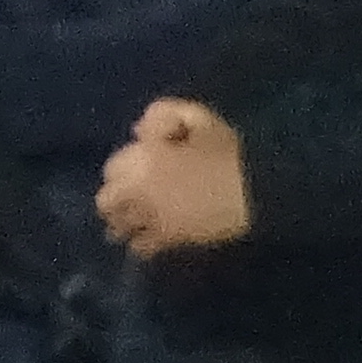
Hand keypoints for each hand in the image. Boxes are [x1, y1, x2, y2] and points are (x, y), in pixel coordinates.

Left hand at [97, 97, 252, 257]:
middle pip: (106, 202)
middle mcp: (140, 191)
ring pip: (119, 228)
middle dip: (112, 201)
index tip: (132, 171)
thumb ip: (160, 115)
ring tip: (128, 223)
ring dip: (120, 224)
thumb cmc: (226, 150)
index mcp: (143, 159)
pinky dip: (140, 245)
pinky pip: (142, 248)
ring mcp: (154, 218)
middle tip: (124, 200)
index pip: (111, 169)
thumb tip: (138, 132)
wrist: (255, 189)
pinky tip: (146, 240)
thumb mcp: (196, 117)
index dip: (120, 170)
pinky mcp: (171, 239)